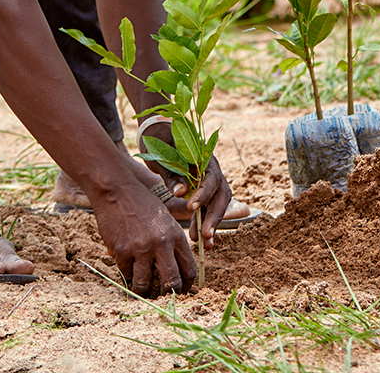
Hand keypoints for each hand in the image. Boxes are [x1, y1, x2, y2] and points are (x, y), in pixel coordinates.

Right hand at [87, 157, 196, 296]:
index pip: (189, 270)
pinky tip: (127, 273)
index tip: (182, 290)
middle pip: (171, 284)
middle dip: (168, 295)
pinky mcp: (121, 251)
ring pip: (145, 285)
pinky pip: (126, 275)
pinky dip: (126, 277)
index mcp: (176, 236)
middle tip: (162, 298)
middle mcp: (161, 244)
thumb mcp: (166, 219)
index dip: (187, 285)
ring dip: (143, 291)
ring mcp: (141, 249)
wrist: (117, 191)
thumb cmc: (143, 203)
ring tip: (142, 290)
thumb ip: (173, 242)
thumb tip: (178, 268)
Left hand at [142, 122, 233, 245]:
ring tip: (206, 243)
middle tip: (205, 235)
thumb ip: (172, 174)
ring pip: (218, 204)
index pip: (211, 178)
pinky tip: (200, 238)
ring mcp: (210, 181)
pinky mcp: (204, 191)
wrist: (158, 135)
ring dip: (212, 223)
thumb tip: (181, 193)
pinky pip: (209, 208)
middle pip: (221, 195)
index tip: (191, 207)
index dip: (203, 194)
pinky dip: (205, 222)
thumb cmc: (159, 143)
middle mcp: (212, 170)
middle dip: (214, 216)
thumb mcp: (162, 156)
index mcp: (204, 157)